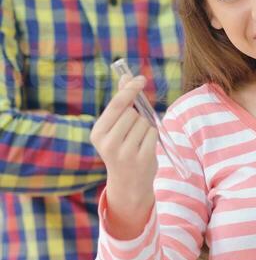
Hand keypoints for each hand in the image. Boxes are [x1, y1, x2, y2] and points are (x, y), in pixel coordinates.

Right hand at [90, 76, 156, 238]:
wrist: (128, 183)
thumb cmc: (122, 148)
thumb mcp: (116, 127)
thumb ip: (121, 102)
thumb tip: (126, 76)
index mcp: (98, 133)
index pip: (117, 105)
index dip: (130, 89)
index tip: (140, 79)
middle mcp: (108, 143)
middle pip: (132, 113)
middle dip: (137, 117)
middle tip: (132, 133)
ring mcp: (125, 153)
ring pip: (144, 122)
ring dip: (145, 128)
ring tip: (137, 142)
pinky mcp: (142, 159)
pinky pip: (153, 133)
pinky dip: (152, 136)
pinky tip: (145, 148)